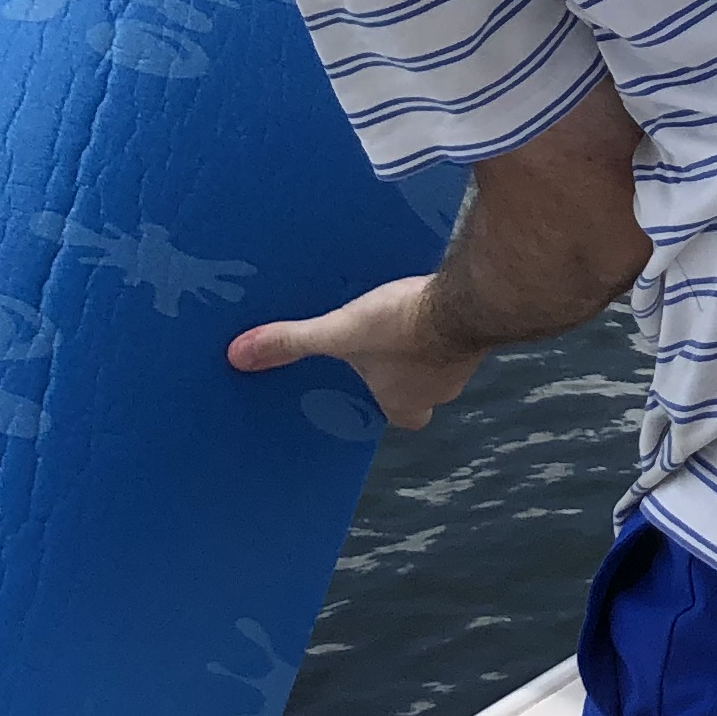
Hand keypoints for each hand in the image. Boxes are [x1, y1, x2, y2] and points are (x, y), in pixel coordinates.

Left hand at [228, 275, 484, 430]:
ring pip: (440, 361)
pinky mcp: (477, 331)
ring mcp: (462, 361)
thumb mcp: (339, 333)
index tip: (374, 387)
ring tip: (403, 319)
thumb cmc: (404, 326)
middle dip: (404, 371)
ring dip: (425, 345)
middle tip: (384, 347)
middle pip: (421, 389)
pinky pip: (457, 334)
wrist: (466, 297)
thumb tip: (239, 355)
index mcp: (404, 401)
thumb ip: (291, 342)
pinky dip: (444, 323)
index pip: (403, 418)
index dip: (388, 403)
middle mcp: (438, 389)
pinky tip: (430, 302)